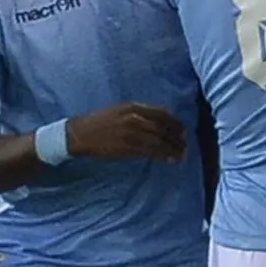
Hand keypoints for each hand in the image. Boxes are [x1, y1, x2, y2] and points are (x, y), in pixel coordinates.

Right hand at [66, 102, 186, 161]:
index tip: (182, 130)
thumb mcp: (120, 109)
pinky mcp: (127, 147)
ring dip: (173, 148)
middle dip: (177, 137)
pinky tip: (170, 159)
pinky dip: (162, 155)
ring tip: (181, 155)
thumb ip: (139, 112)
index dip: (175, 122)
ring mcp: (132, 133)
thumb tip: (158, 120)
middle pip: (163, 127)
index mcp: (133, 107)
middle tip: (184, 145)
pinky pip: (150, 152)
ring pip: (159, 141)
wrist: (81, 133)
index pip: (162, 113)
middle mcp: (135, 118)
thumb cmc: (100, 121)